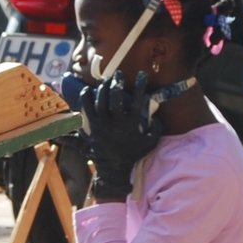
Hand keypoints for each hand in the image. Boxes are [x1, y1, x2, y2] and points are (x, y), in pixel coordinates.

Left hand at [78, 71, 161, 199]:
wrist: (114, 168)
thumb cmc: (133, 154)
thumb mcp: (151, 142)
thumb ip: (157, 128)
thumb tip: (156, 114)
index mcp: (132, 124)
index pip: (138, 100)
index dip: (140, 86)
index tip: (141, 75)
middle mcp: (117, 122)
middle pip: (116, 97)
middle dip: (117, 83)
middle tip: (118, 74)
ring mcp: (103, 124)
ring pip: (101, 101)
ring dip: (103, 88)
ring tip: (106, 80)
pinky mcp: (93, 127)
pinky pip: (86, 109)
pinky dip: (86, 98)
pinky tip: (87, 90)